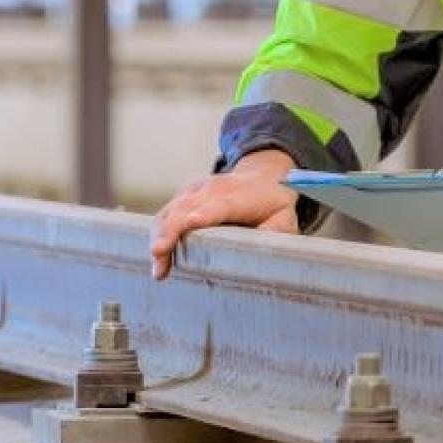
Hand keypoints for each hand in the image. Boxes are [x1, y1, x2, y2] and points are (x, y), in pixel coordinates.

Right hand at [149, 150, 301, 279]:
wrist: (264, 175)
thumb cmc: (274, 202)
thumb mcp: (285, 217)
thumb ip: (277, 233)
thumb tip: (264, 251)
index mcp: (238, 196)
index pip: (217, 205)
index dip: (202, 215)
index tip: (188, 224)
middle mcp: (213, 189)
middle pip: (185, 209)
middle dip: (169, 234)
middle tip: (160, 263)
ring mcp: (196, 190)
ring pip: (171, 211)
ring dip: (159, 237)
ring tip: (158, 268)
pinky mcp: (186, 194)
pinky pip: (167, 212)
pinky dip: (159, 232)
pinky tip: (158, 255)